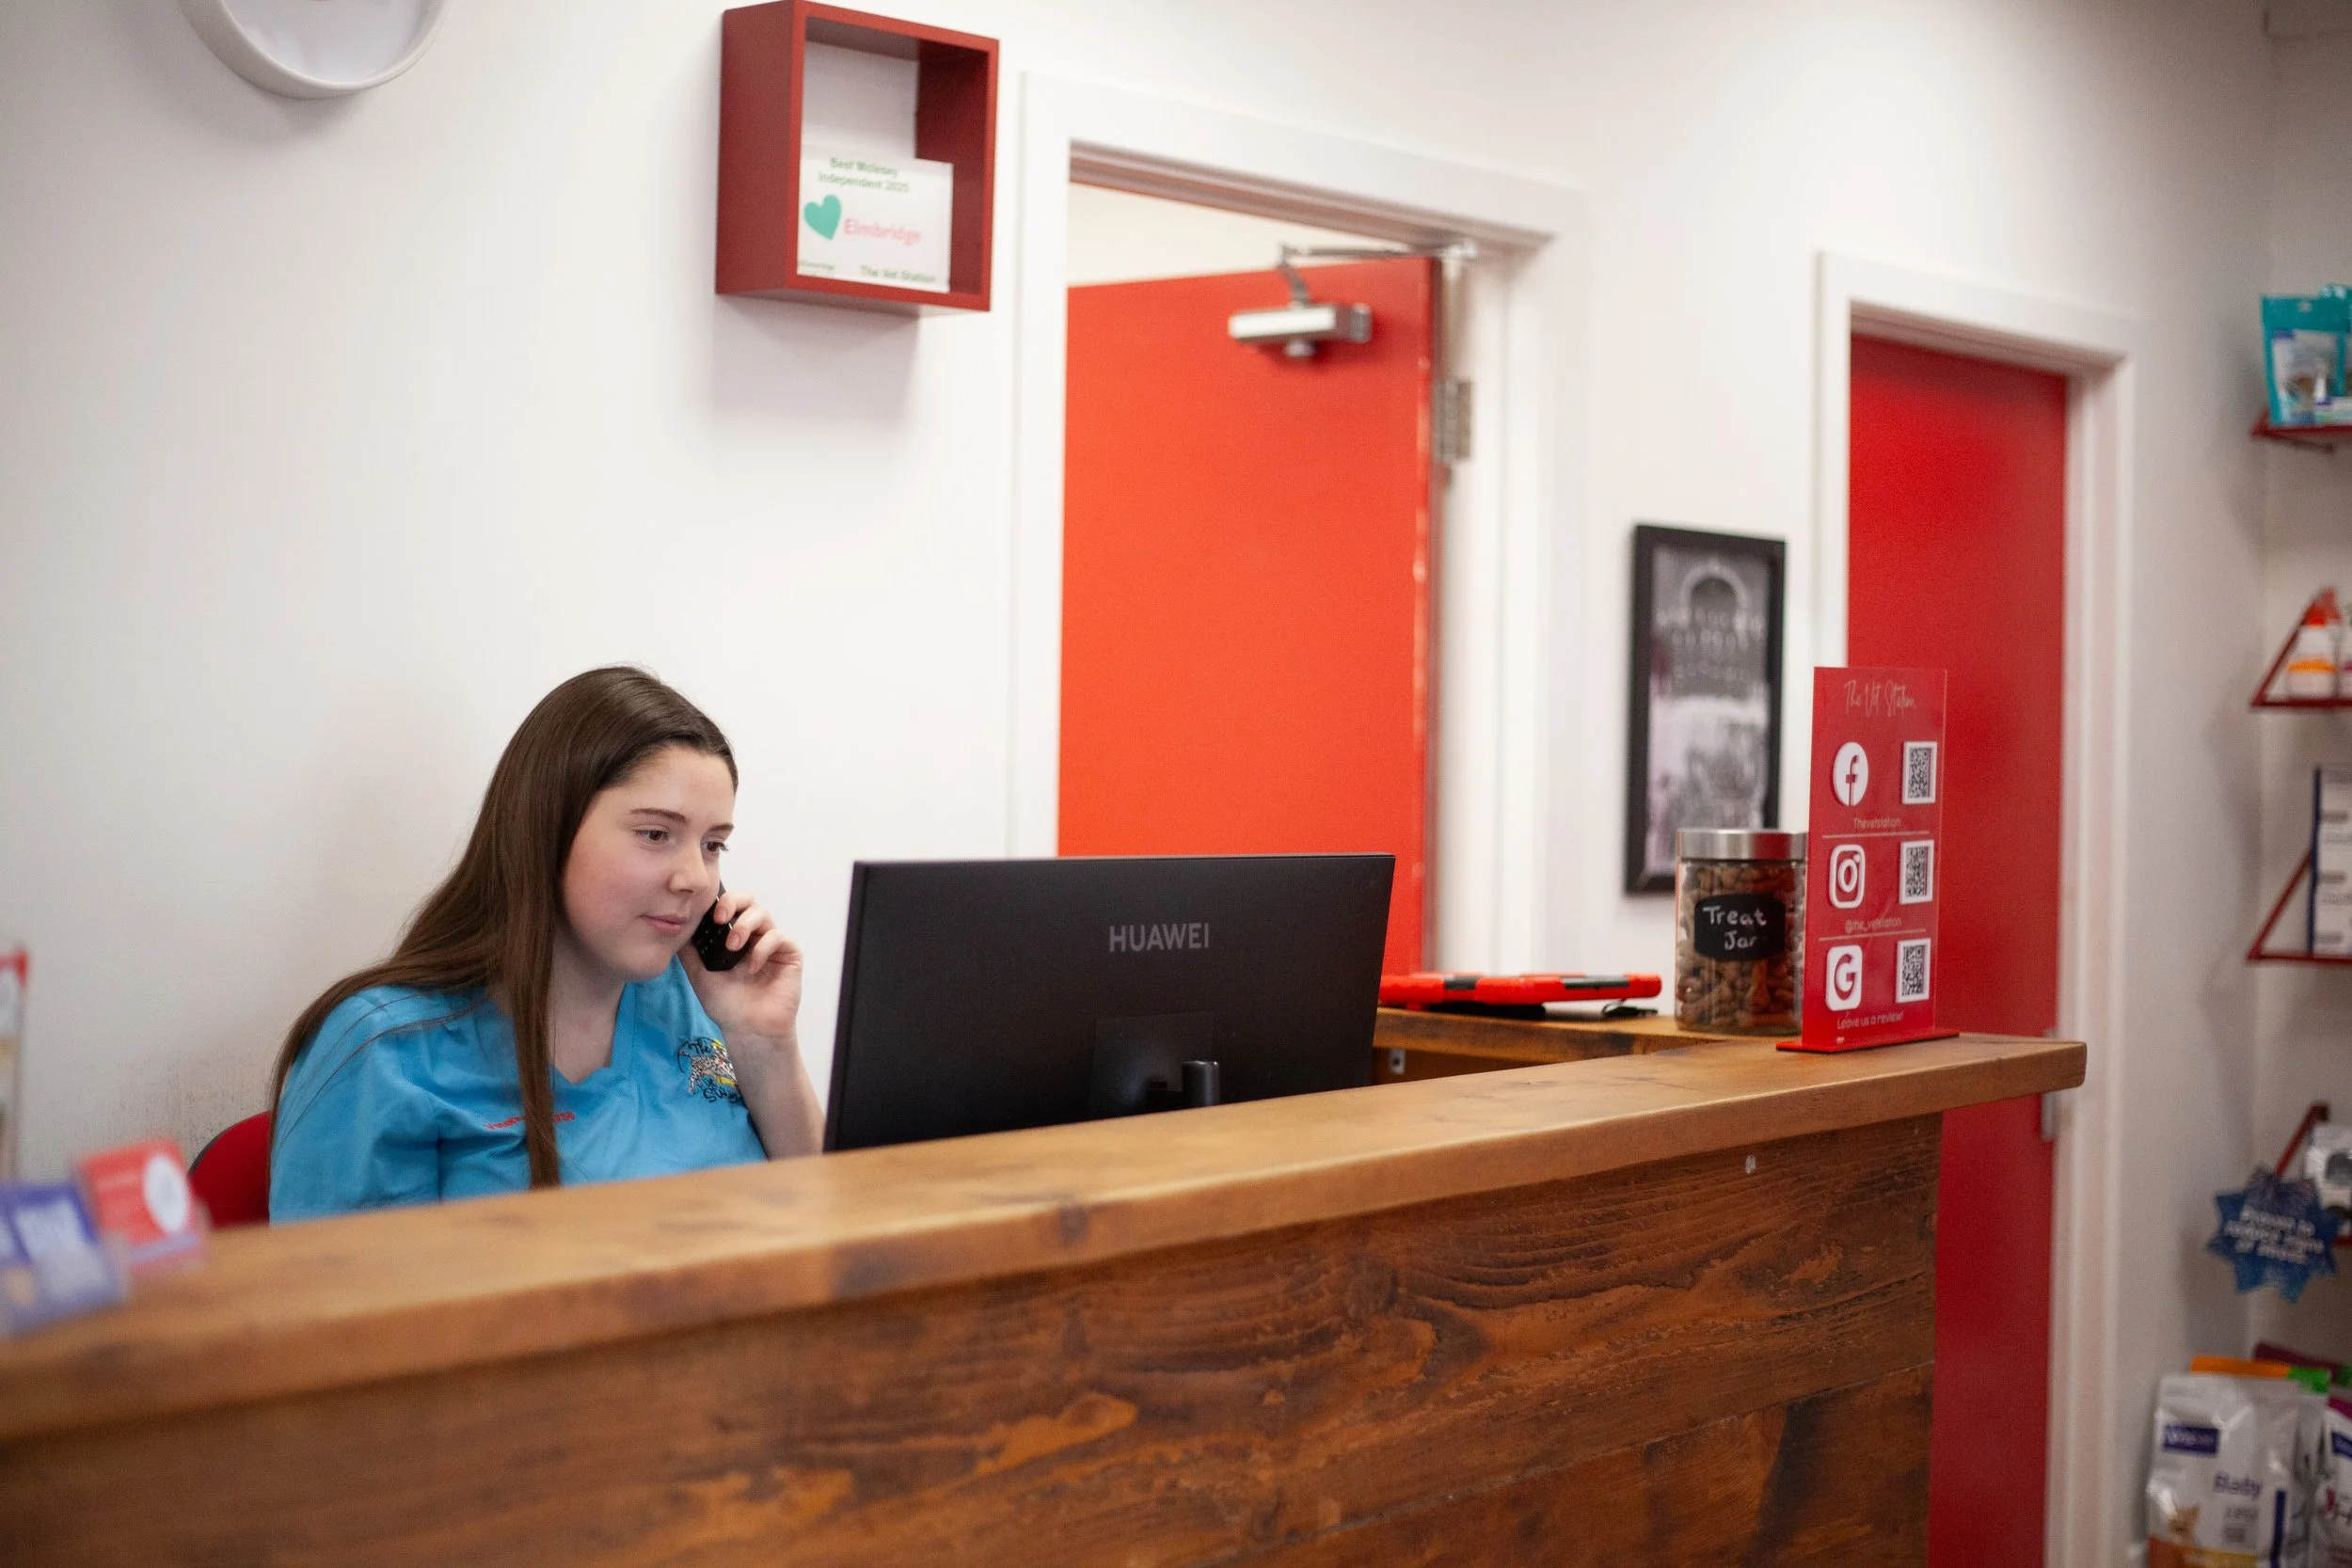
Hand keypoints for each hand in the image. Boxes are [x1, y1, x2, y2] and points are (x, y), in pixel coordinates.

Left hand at [684, 890, 803, 1056]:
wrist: (747, 1029)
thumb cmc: (726, 1004)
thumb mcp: (699, 973)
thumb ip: (689, 950)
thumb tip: (677, 926)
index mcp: (733, 936)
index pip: (730, 906)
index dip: (720, 902)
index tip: (707, 914)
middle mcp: (753, 936)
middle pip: (749, 901)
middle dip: (734, 902)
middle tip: (720, 917)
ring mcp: (771, 944)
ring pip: (763, 914)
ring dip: (745, 925)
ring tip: (733, 946)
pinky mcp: (789, 954)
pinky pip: (778, 937)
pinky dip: (762, 948)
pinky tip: (752, 967)